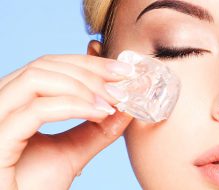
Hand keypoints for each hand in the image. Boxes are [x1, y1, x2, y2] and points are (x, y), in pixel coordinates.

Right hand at [0, 55, 132, 189]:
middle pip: (46, 65)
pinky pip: (36, 109)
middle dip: (90, 71)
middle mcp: (2, 102)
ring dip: (83, 87)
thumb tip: (124, 108)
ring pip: (38, 78)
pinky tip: (99, 114)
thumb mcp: (73, 152)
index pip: (52, 66)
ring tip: (111, 103)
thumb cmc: (35, 187)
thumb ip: (97, 130)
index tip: (122, 70)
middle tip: (122, 83)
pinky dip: (74, 106)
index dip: (89, 64)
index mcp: (17, 102)